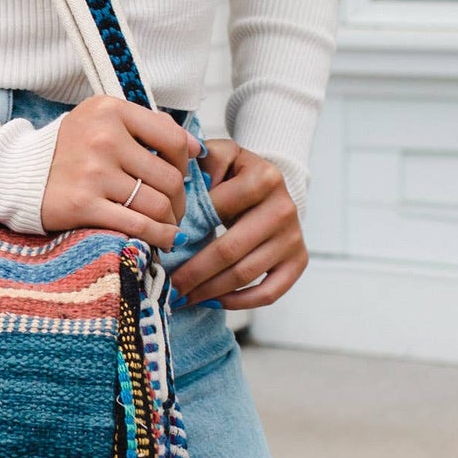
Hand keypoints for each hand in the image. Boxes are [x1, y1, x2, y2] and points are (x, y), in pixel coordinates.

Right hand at [41, 97, 206, 252]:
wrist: (18, 174)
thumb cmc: (70, 148)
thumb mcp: (103, 120)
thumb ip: (149, 126)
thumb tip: (196, 149)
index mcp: (109, 110)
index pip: (172, 138)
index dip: (184, 162)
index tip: (179, 174)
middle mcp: (102, 137)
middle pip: (169, 177)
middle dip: (179, 199)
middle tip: (174, 208)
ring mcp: (92, 172)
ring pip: (158, 204)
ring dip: (171, 220)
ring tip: (168, 224)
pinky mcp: (83, 205)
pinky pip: (138, 226)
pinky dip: (159, 236)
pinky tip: (164, 239)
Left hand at [174, 139, 305, 308]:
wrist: (269, 183)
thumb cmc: (233, 172)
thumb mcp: (218, 155)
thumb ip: (197, 160)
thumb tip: (177, 186)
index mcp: (264, 178)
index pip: (215, 211)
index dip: (182, 232)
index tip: (159, 249)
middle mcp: (284, 208)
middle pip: (229, 250)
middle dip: (192, 273)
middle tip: (166, 286)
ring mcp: (293, 237)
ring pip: (244, 275)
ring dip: (209, 291)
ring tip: (182, 298)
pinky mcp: (298, 260)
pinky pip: (269, 292)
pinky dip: (239, 302)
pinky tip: (213, 301)